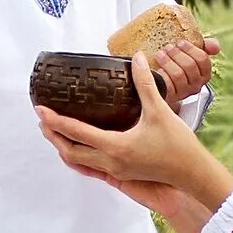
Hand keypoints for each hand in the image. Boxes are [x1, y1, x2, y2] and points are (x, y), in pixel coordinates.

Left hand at [38, 52, 232, 216]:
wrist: (192, 173)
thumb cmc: (178, 145)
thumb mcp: (160, 110)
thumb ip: (146, 83)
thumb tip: (138, 58)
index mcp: (116, 147)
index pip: (77, 133)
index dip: (56, 121)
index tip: (41, 110)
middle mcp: (111, 162)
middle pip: (70, 151)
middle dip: (53, 136)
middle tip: (42, 119)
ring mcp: (115, 171)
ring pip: (78, 162)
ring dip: (63, 147)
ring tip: (53, 131)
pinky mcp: (121, 174)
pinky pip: (90, 167)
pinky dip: (77, 157)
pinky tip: (77, 147)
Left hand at [149, 34, 218, 103]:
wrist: (163, 88)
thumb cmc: (178, 67)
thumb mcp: (191, 56)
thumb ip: (205, 48)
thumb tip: (215, 47)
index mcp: (204, 74)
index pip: (203, 59)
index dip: (191, 49)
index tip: (180, 42)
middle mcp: (196, 85)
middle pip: (189, 65)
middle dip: (177, 54)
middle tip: (167, 47)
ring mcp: (183, 93)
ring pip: (178, 74)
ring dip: (167, 61)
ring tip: (159, 54)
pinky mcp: (170, 98)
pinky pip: (167, 84)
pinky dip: (162, 74)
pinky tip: (156, 68)